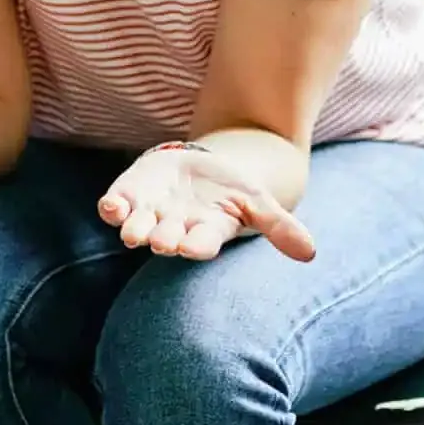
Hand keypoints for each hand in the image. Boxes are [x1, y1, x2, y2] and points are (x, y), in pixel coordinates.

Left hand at [98, 142, 316, 261]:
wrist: (199, 170)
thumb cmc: (229, 191)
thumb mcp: (257, 202)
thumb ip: (280, 227)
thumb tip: (312, 253)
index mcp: (205, 232)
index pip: (202, 244)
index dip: (197, 245)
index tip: (193, 247)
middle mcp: (174, 228)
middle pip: (167, 238)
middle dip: (164, 239)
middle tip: (164, 242)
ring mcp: (148, 213)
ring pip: (136, 227)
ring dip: (133, 229)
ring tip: (132, 231)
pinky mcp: (129, 195)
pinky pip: (115, 206)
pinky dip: (111, 207)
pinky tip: (111, 205)